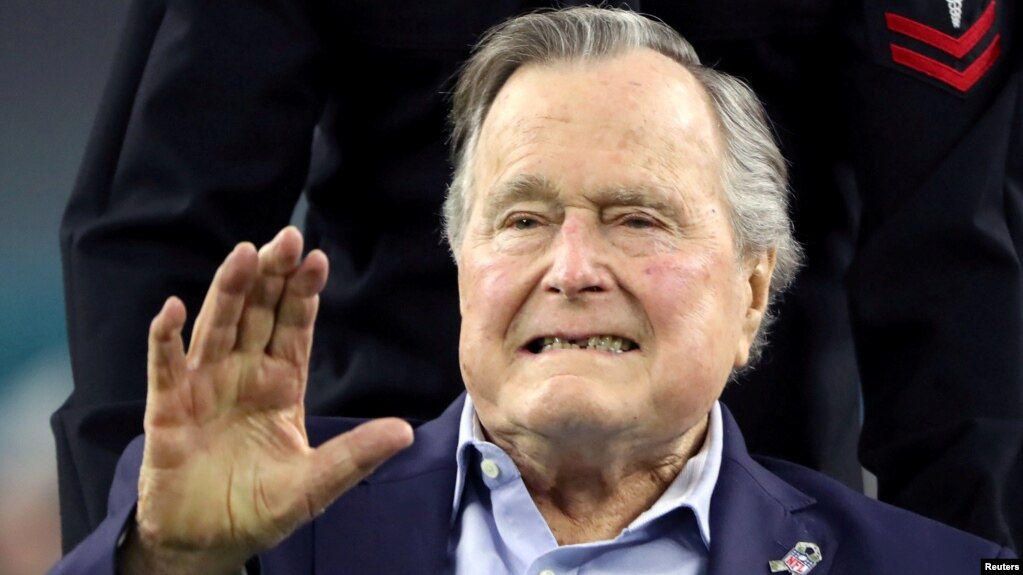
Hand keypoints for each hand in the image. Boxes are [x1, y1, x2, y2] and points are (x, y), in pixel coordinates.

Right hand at [121, 227, 413, 574]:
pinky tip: (173, 309)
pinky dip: (165, 340)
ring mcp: (204, 388)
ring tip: (244, 255)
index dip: (303, 294)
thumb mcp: (314, 484)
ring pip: (217, 328)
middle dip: (272, 276)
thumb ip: (354, 456)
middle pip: (257, 314)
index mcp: (280, 384)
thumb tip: (404, 432)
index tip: (317, 259)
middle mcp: (242, 374)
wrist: (207, 542)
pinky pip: (165, 369)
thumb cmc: (260, 508)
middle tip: (286, 237)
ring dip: (228, 291)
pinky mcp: (168, 411)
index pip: (294, 327)